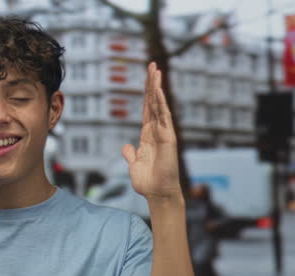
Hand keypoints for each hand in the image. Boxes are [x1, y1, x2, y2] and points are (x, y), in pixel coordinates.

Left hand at [122, 62, 181, 200]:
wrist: (157, 194)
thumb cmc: (148, 182)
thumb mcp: (134, 165)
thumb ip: (131, 154)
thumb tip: (126, 147)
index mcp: (148, 135)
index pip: (147, 109)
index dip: (146, 93)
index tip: (147, 77)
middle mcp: (157, 131)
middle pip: (154, 102)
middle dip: (152, 83)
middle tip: (151, 64)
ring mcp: (164, 133)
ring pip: (159, 105)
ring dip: (156, 87)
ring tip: (155, 70)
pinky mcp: (168, 138)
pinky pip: (164, 117)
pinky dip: (161, 104)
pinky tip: (158, 91)